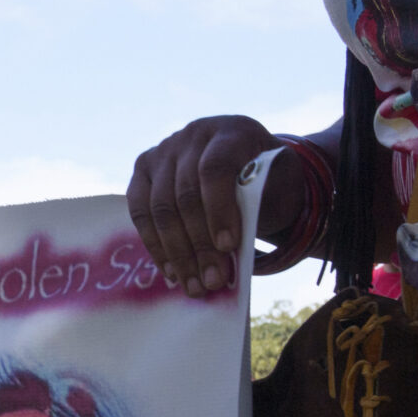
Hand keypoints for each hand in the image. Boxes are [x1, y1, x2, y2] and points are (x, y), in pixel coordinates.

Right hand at [126, 116, 296, 297]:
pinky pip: (140, 213)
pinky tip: (172, 271)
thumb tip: (227, 247)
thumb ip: (259, 205)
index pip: (214, 168)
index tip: (229, 246)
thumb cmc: (266, 180)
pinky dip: (156, 245)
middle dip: (199, 244)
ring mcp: (163, 151)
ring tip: (195, 285)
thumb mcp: (277, 186)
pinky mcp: (143, 172)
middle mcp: (192, 135)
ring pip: (160, 208)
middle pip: (184, 194)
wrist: (246, 166)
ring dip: (177, 253)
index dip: (219, 209)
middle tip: (213, 281)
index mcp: (231, 131)